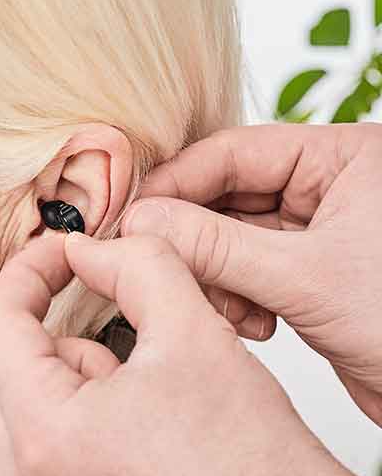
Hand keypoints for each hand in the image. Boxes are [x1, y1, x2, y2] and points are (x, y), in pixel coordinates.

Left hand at [0, 230, 365, 475]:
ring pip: (17, 422)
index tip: (58, 253)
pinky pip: (35, 468)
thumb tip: (83, 249)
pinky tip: (132, 442)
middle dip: (46, 337)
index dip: (25, 276)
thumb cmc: (252, 459)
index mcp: (44, 437)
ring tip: (140, 402)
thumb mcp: (192, 330)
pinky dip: (68, 436)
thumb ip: (132, 266)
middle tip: (110, 328)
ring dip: (63, 389)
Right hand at [125, 121, 381, 424]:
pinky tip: (253, 323)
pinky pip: (246, 271)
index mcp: (344, 159)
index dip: (176, 184)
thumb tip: (142, 220)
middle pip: (227, 195)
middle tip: (157, 264)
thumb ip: (216, 246)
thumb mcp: (305, 279)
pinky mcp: (307, 274)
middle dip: (193, 238)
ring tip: (229, 308)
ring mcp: (317, 232)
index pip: (233, 153)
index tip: (131, 216)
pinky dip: (235, 297)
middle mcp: (328, 188)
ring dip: (214, 275)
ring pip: (231, 238)